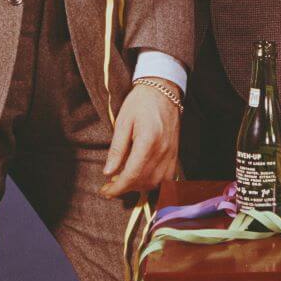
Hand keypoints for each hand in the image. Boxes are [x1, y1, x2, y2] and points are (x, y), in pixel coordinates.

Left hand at [100, 78, 180, 196]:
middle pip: (144, 181)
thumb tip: (108, 172)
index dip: (117, 188)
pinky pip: (168, 177)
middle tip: (111, 185)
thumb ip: (117, 149)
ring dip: (140, 187)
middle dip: (126, 189)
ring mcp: (171, 152)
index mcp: (148, 141)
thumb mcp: (123, 122)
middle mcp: (162, 150)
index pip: (132, 174)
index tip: (105, 191)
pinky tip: (143, 177)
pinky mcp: (175, 152)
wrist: (163, 89)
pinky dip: (154, 182)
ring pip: (157, 183)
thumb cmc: (140, 102)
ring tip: (126, 180)